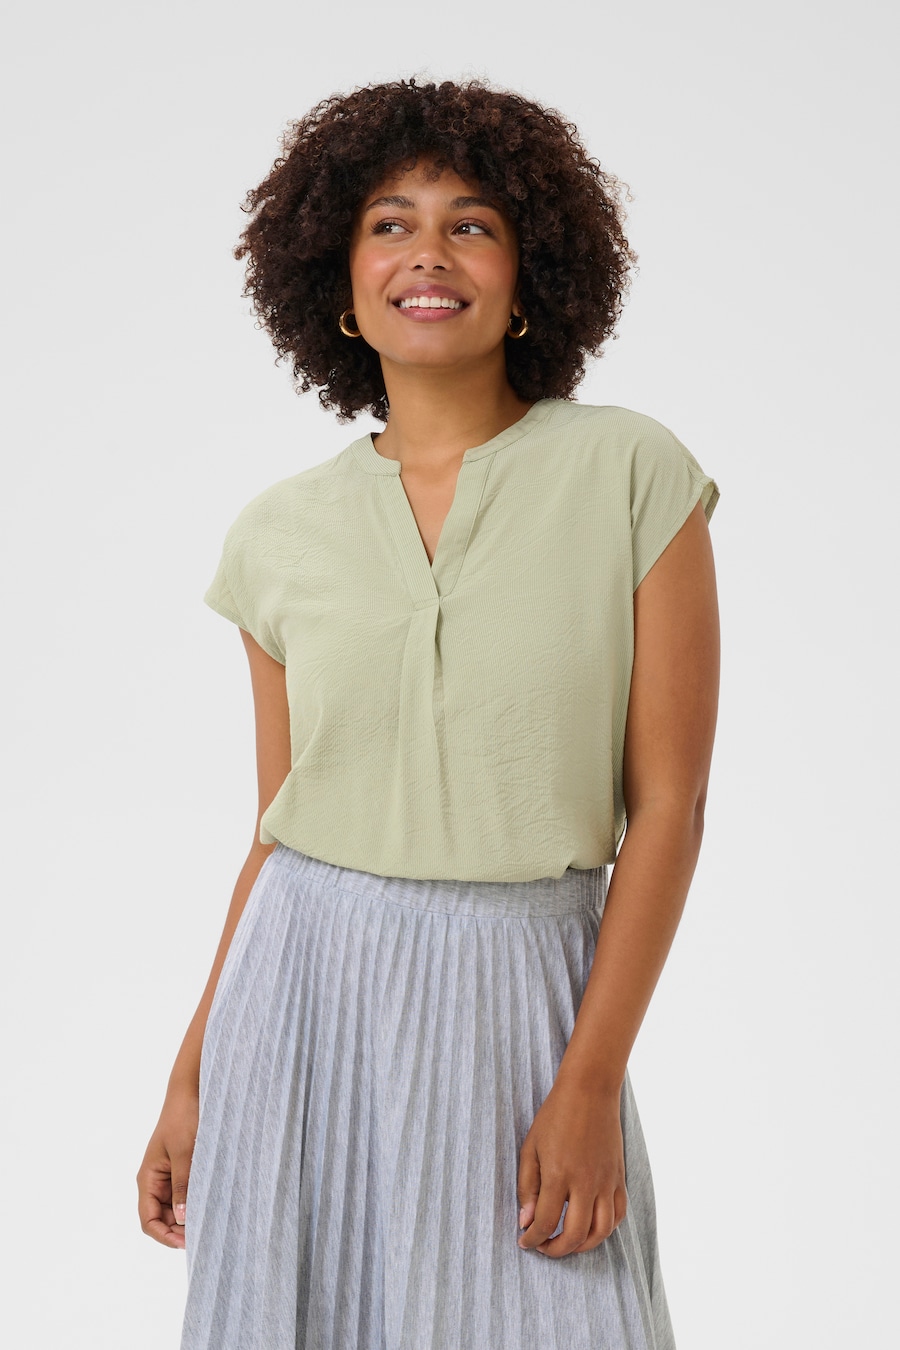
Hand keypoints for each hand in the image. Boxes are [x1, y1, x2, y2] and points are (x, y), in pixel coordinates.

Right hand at [136, 1085, 198, 1249]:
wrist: (190, 1092)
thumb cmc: (183, 1118)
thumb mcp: (185, 1152)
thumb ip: (183, 1184)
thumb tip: (183, 1217)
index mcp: (147, 1178)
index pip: (148, 1220)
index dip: (164, 1236)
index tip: (186, 1242)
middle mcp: (155, 1181)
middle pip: (162, 1218)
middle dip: (179, 1230)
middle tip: (205, 1234)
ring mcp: (168, 1176)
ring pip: (175, 1208)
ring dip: (188, 1217)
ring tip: (210, 1222)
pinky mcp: (182, 1169)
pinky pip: (185, 1194)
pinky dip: (195, 1202)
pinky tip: (211, 1205)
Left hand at [516, 1077, 626, 1257]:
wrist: (589, 1091)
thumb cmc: (555, 1116)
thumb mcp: (531, 1147)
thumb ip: (527, 1187)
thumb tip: (526, 1221)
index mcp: (559, 1174)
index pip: (546, 1223)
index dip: (532, 1239)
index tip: (524, 1240)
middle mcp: (585, 1183)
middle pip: (576, 1236)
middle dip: (557, 1250)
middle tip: (543, 1247)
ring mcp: (606, 1181)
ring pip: (602, 1232)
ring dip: (583, 1246)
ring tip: (567, 1241)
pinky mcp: (619, 1177)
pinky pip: (619, 1215)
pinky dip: (606, 1229)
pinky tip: (590, 1226)